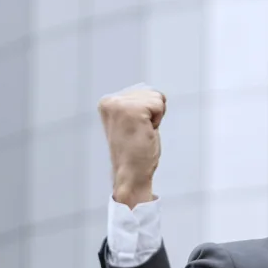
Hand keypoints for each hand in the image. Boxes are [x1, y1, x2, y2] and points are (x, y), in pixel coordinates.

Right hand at [98, 86, 166, 208]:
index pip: (144, 92)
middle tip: (139, 133)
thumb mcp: (132, 122)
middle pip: (151, 92)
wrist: (131, 175)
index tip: (135, 130)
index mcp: (107, 102)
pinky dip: (157, 121)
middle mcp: (110, 100)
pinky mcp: (132, 110)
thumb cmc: (135, 154)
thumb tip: (151, 92)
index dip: (147, 114)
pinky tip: (145, 133)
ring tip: (141, 133)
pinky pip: (159, 105)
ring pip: (156, 98)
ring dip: (154, 118)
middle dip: (152, 114)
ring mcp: (119, 104)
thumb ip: (136, 105)